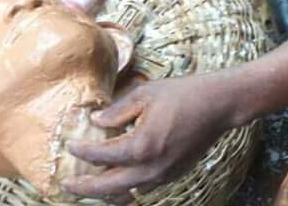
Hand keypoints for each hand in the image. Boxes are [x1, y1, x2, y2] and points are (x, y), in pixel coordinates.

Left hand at [63, 75, 241, 204]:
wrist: (220, 104)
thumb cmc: (185, 93)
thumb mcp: (147, 93)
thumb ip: (118, 110)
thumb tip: (96, 122)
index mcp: (141, 145)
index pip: (101, 156)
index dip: (81, 152)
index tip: (70, 146)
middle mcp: (150, 167)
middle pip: (107, 188)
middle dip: (84, 188)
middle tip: (66, 184)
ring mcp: (163, 175)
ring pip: (125, 194)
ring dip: (105, 192)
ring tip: (91, 184)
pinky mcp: (173, 174)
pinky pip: (142, 189)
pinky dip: (126, 188)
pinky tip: (119, 177)